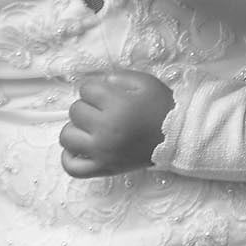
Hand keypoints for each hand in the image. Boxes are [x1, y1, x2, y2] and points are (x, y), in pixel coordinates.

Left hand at [60, 70, 174, 178]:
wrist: (177, 137)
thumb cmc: (161, 107)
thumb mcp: (145, 82)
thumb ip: (118, 77)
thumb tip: (98, 82)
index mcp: (117, 106)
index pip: (86, 89)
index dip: (95, 88)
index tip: (107, 94)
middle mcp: (105, 130)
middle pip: (75, 111)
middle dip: (87, 105)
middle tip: (103, 109)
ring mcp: (101, 152)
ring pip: (67, 136)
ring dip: (76, 128)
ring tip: (91, 127)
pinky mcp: (102, 169)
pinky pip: (71, 167)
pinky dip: (69, 157)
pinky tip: (79, 147)